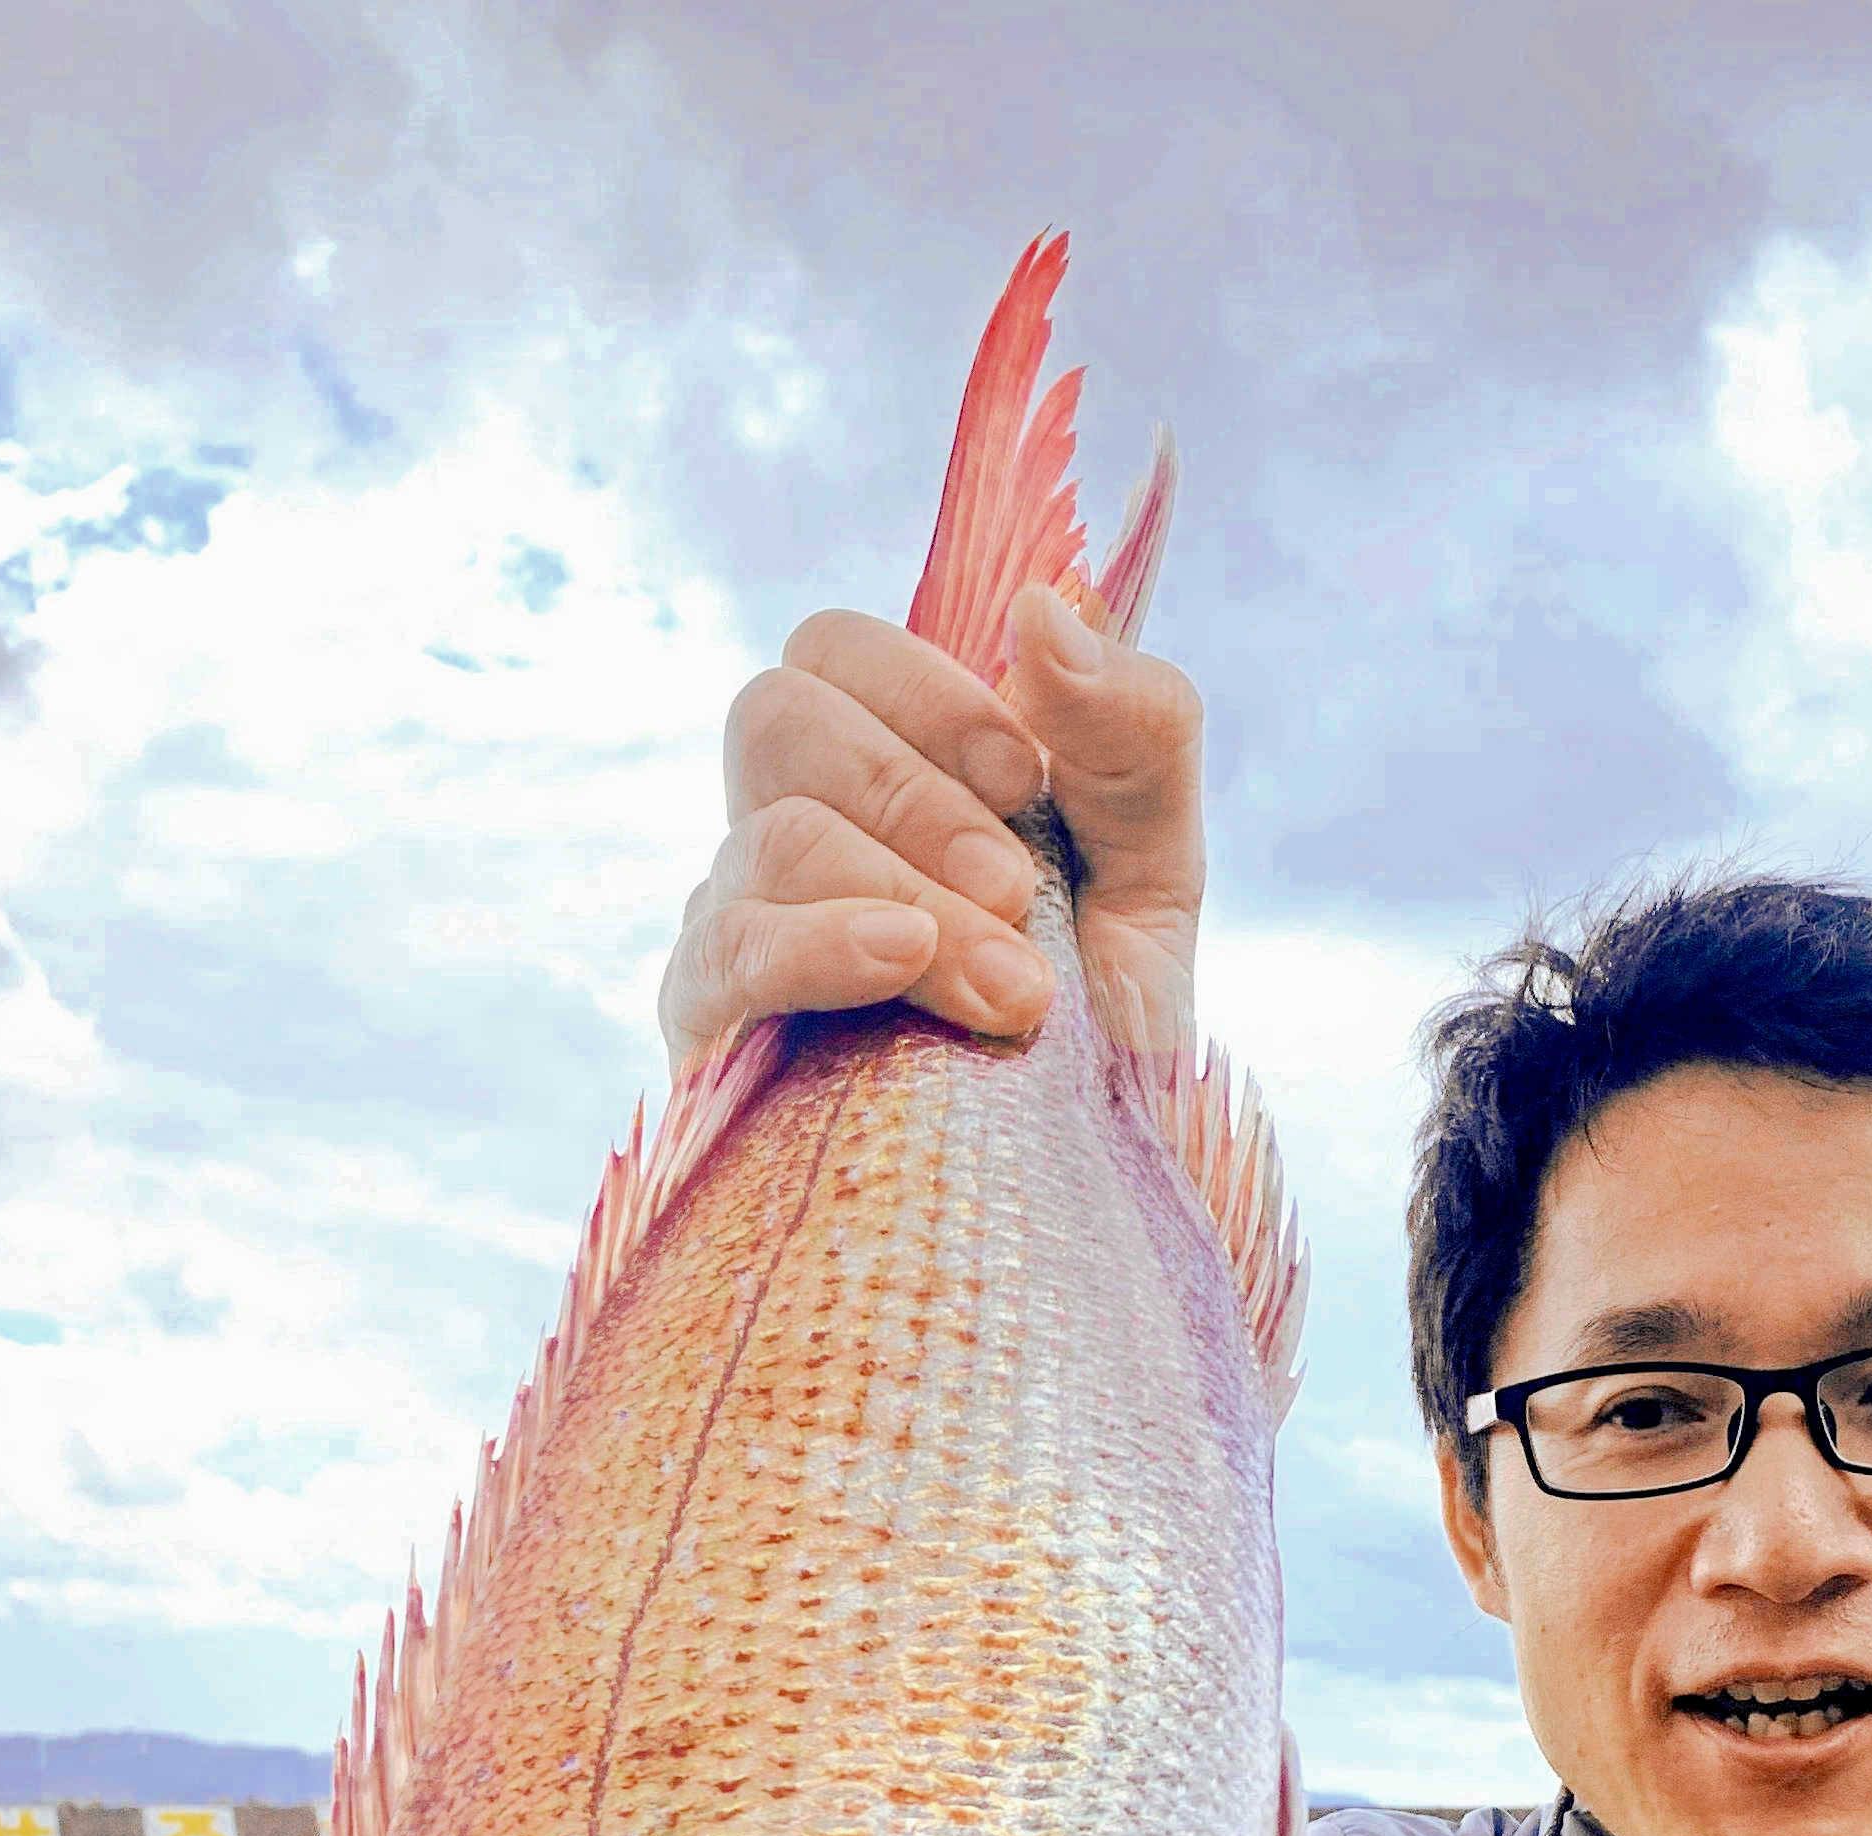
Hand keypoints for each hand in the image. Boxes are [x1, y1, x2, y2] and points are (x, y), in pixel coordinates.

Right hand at [657, 589, 1204, 1070]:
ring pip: (769, 835)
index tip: (1025, 778)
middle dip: (914, 795)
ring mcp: (743, 928)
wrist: (1091, 1191)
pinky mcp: (715, 1035)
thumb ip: (1132, 726)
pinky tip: (897, 961)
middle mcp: (795, 833)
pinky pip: (723, 952)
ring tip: (1013, 994)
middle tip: (1020, 895)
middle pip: (778, 715)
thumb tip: (1037, 609)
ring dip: (908, 897)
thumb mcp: (1156, 865)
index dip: (923, 689)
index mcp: (886, 773)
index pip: (834, 653)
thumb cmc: (1109, 1031)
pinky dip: (816, 942)